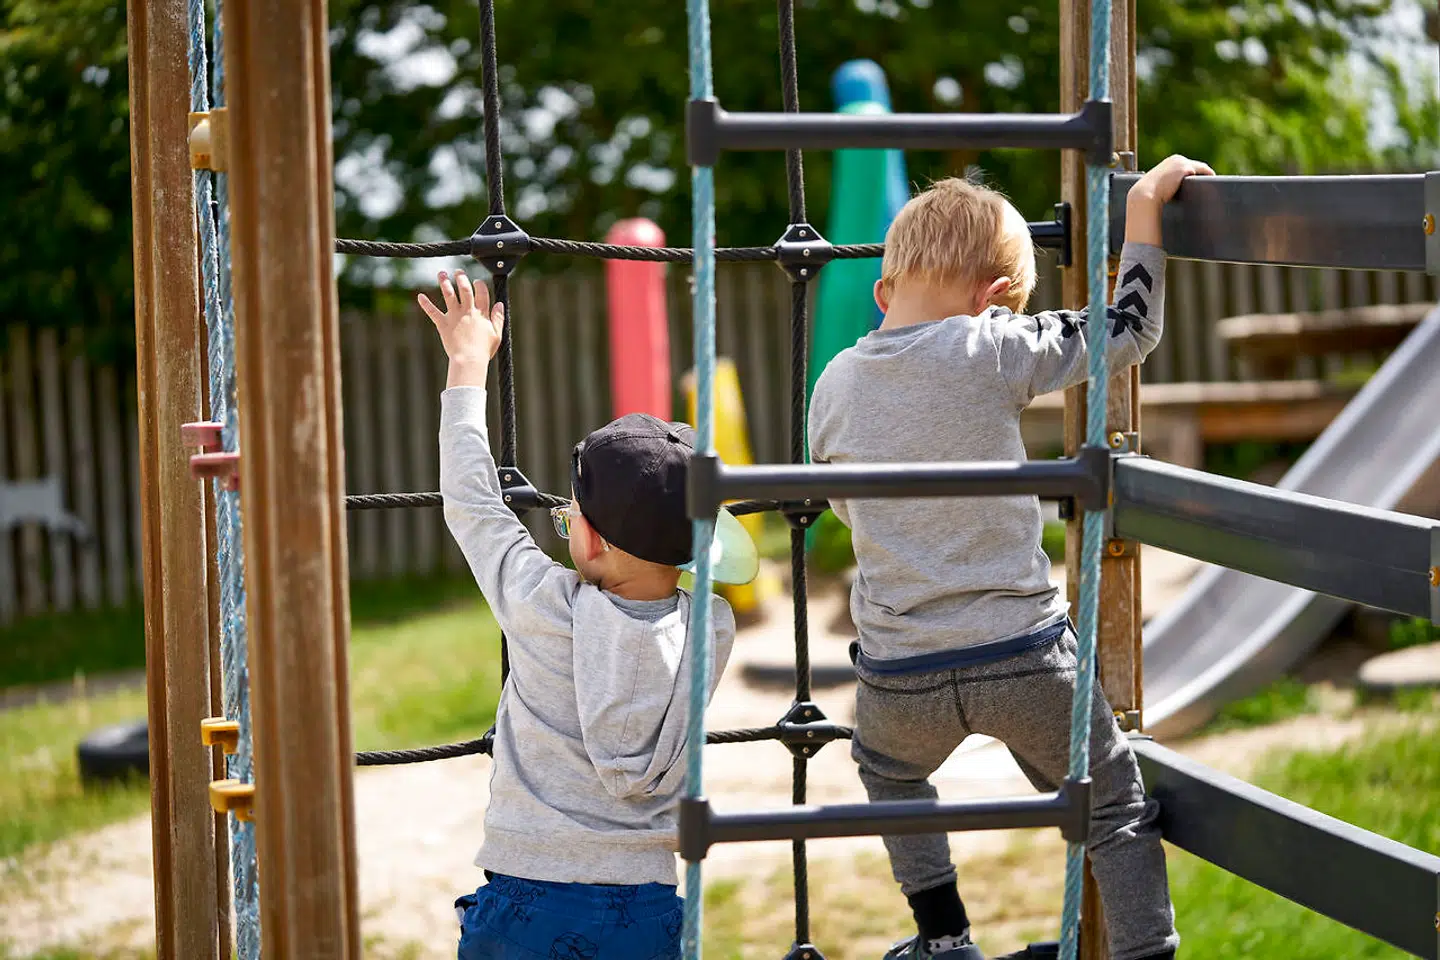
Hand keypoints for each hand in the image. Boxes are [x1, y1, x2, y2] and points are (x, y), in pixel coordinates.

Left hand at [418, 270, 505, 387]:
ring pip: (448, 295)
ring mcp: (454, 316)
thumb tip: (500, 303)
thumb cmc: (483, 350)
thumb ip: (498, 317)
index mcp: (481, 313)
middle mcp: (467, 311)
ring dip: (444, 282)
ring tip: (441, 273)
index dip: (479, 284)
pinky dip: (426, 304)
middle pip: (464, 289)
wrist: (469, 360)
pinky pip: (433, 312)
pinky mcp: (443, 324)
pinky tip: (420, 296)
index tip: (477, 281)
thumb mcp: (497, 334)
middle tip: (458, 271)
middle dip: (461, 277)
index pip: (482, 292)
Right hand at [1131, 154, 1214, 205]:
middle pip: (1197, 166)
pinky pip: (1204, 172)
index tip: (1200, 184)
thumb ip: (1167, 186)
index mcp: (1170, 162)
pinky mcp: (1186, 169)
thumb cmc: (1148, 195)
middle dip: (1204, 175)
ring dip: (1208, 176)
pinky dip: (1209, 177)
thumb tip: (1172, 194)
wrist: (1144, 195)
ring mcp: (1182, 162)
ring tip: (1214, 186)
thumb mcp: (1158, 187)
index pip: (1188, 167)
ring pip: (1202, 169)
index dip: (1195, 175)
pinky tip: (1214, 185)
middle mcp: (1177, 159)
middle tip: (1211, 185)